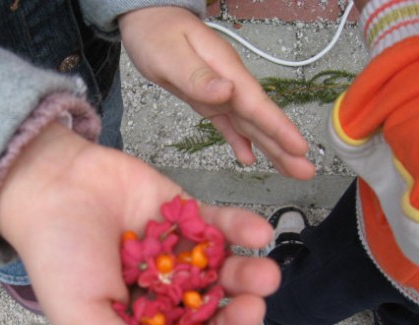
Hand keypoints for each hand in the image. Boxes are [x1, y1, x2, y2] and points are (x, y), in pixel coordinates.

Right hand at [0, 122, 280, 324]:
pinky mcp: (185, 216)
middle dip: (237, 319)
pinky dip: (242, 228)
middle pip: (212, 318)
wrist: (50, 185)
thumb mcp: (82, 317)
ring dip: (249, 276)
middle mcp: (162, 295)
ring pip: (223, 274)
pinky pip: (221, 226)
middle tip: (251, 307)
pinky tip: (258, 231)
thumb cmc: (58, 257)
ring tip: (265, 273)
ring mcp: (177, 255)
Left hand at [119, 6, 314, 179]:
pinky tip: (250, 158)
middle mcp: (230, 83)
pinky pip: (229, 124)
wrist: (150, 20)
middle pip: (260, 119)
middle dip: (284, 146)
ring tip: (292, 170)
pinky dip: (240, 141)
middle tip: (306, 171)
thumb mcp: (172, 55)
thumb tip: (228, 92)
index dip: (278, 128)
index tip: (299, 147)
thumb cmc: (157, 33)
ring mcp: (222, 92)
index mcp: (226, 71)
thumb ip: (198, 76)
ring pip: (250, 125)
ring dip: (271, 148)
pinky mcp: (209, 100)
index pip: (257, 104)